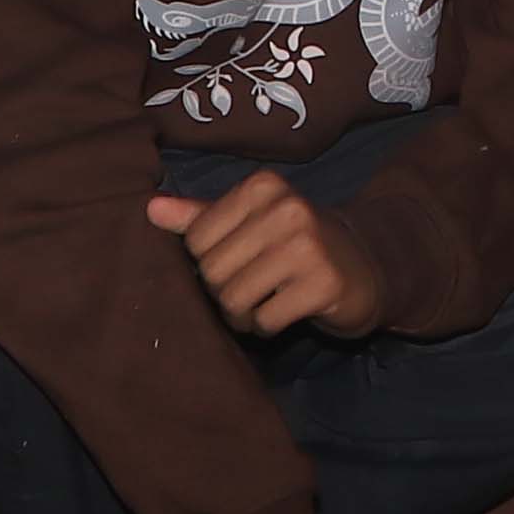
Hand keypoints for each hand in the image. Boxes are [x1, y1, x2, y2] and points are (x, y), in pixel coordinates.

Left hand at [149, 170, 393, 337]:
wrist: (364, 267)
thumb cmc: (294, 243)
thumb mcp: (249, 222)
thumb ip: (199, 216)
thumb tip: (150, 207)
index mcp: (263, 186)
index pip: (196, 239)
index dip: (209, 262)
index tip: (238, 262)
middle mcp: (287, 208)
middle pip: (212, 271)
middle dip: (224, 292)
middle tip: (251, 290)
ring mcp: (308, 246)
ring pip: (234, 298)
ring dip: (243, 315)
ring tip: (263, 304)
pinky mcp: (324, 284)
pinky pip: (265, 320)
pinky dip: (267, 326)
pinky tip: (285, 313)